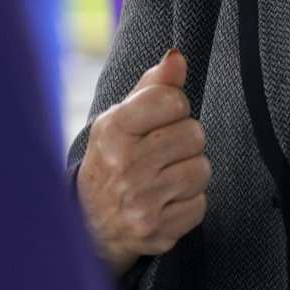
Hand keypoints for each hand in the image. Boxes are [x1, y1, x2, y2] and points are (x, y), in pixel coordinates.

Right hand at [77, 49, 210, 276]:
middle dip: (185, 140)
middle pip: (193, 134)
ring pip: (202, 169)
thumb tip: (177, 57)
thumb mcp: (122, 118)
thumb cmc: (113, 159)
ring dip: (190, 171)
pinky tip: (165, 201)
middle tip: (161, 152)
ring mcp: (140, 202)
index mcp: (112, 130)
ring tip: (164, 176)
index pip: (172, 100)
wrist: (88, 224)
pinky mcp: (157, 231)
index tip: (160, 119)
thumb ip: (153, 86)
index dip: (175, 107)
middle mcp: (124, 166)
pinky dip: (189, 202)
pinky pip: (200, 205)